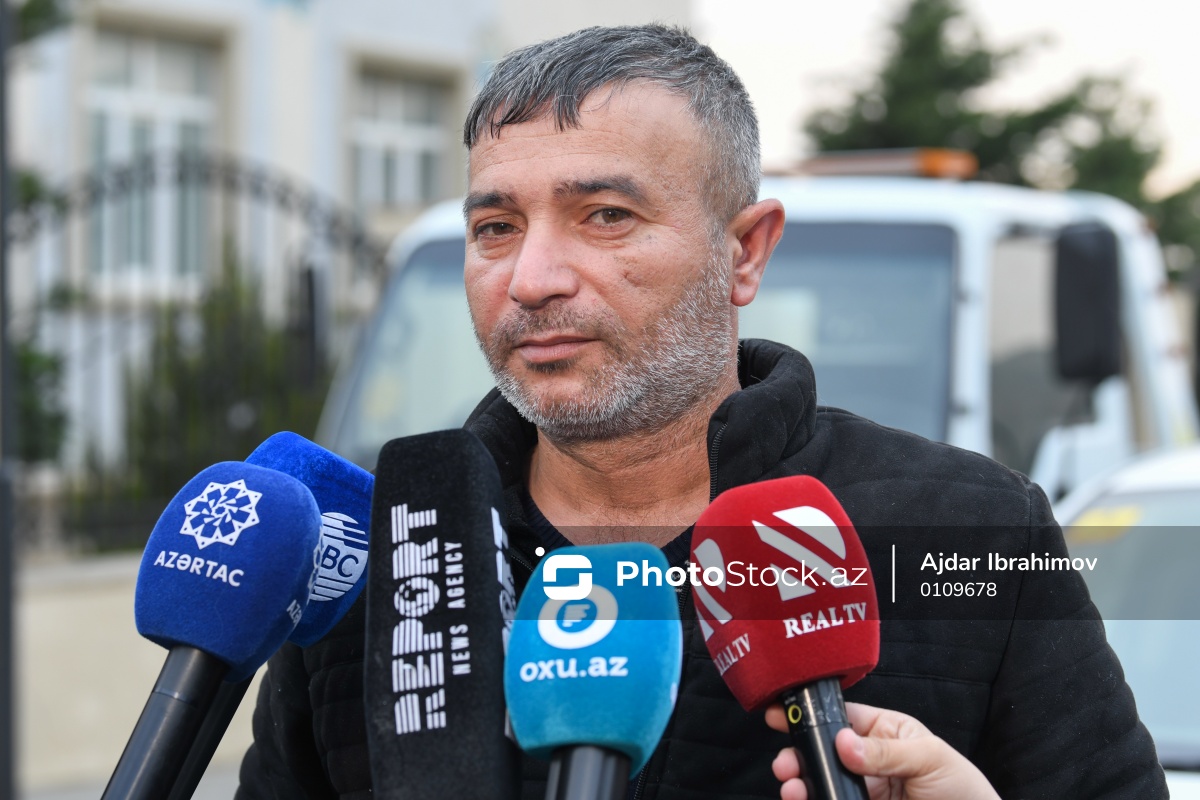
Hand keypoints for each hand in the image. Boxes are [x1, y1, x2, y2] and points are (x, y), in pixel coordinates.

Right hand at [765, 701, 998, 799]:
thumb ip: (886, 752)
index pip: (842, 717)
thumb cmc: (963, 789)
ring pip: (824, 782)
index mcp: (885, 732)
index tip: (781, 714)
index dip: (812, 715)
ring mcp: (864, 790)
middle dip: (800, 754)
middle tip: (785, 764)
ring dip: (802, 783)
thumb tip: (844, 743)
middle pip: (824, 752)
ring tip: (792, 788)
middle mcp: (869, 760)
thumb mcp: (929, 758)